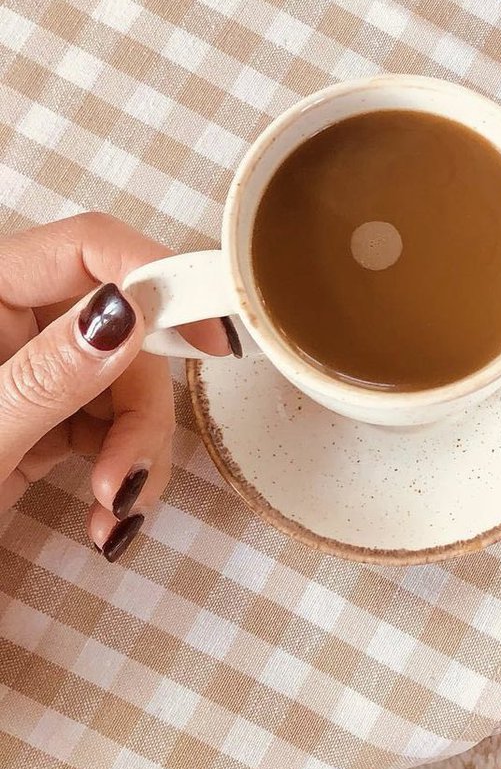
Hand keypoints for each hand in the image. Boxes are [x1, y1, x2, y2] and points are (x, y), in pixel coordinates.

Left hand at [0, 213, 229, 559]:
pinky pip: (116, 432)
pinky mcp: (49, 423)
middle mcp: (13, 325)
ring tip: (114, 511)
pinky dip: (125, 477)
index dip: (159, 279)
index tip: (213, 336)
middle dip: (143, 414)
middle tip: (130, 475)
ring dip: (139, 457)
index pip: (87, 250)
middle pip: (127, 336)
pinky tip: (107, 519)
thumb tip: (128, 315)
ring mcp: (34, 375)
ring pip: (131, 390)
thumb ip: (52, 374)